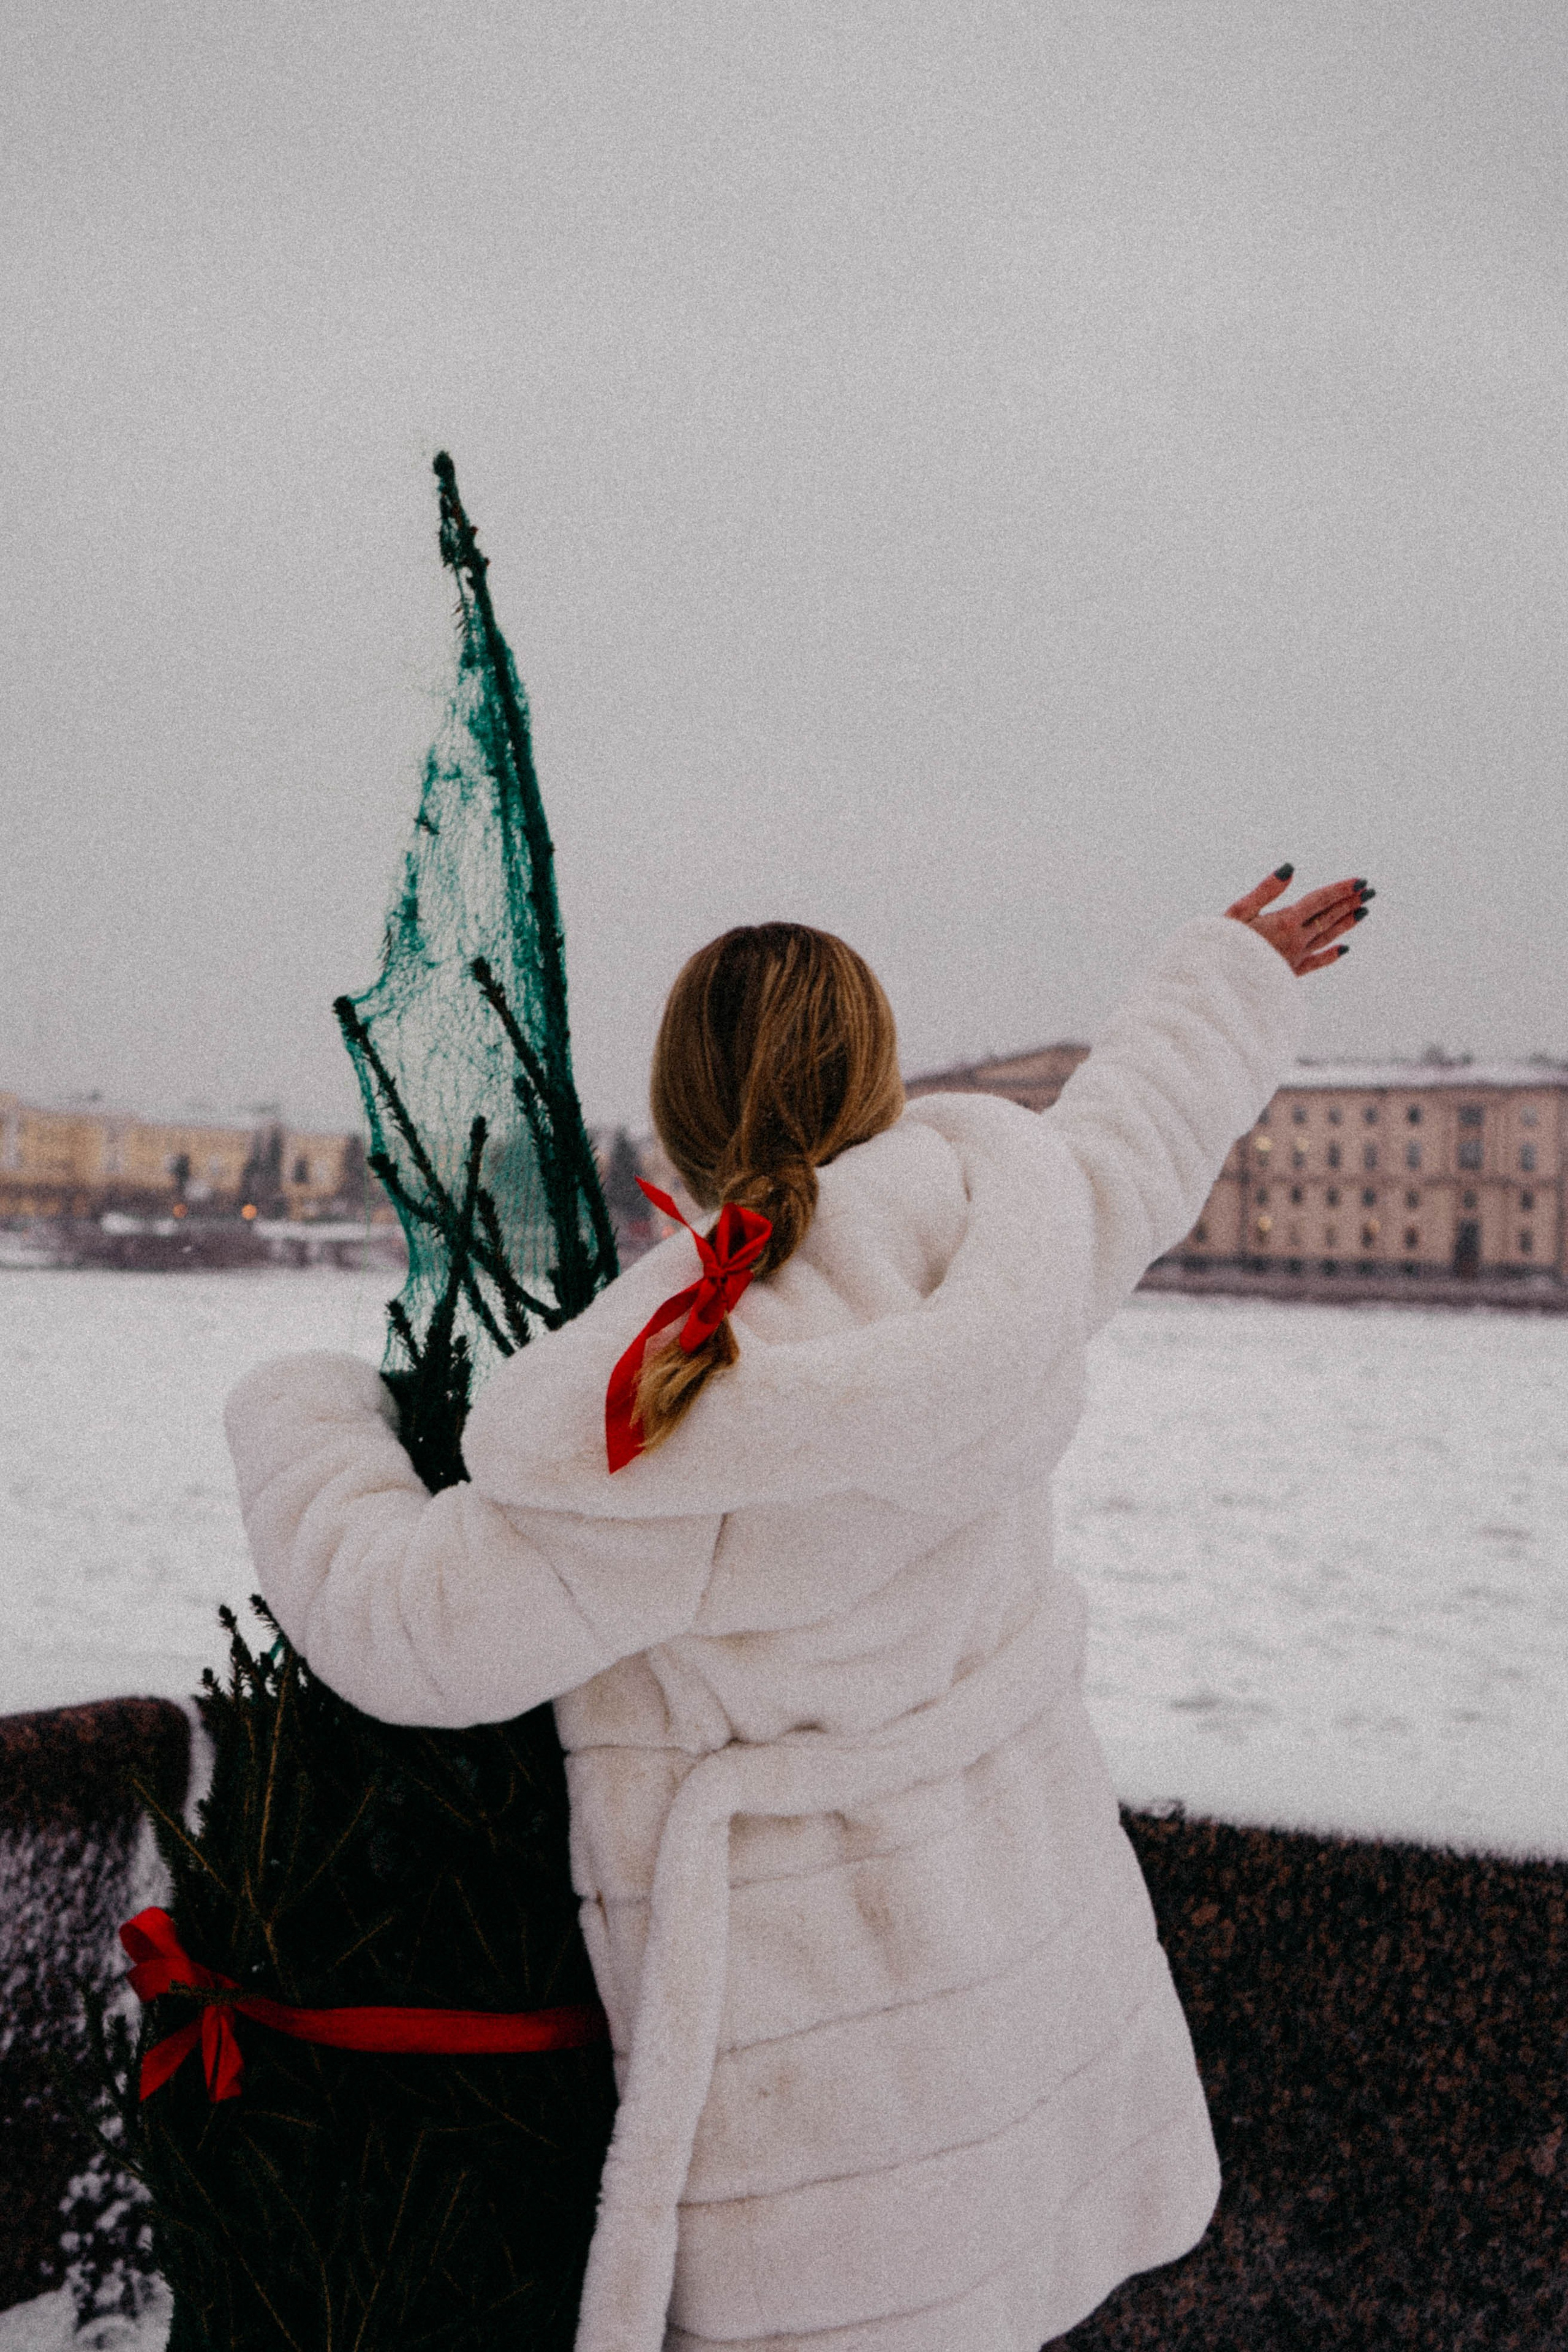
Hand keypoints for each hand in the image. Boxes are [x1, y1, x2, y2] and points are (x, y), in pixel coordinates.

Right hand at [1224, 866, 1371, 975]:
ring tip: (1363, 911)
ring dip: (1346, 923)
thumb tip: (1290, 868)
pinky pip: (1316, 963)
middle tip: (1369, 891)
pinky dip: (1331, 955)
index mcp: (1284, 922)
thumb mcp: (1237, 912)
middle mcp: (1296, 940)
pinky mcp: (1289, 973)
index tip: (1360, 881)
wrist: (1218, 985)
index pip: (1320, 900)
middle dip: (1350, 902)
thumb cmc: (1220, 945)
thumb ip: (1265, 891)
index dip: (1341, 890)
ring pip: (1327, 937)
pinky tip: (1344, 950)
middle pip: (1328, 917)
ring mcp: (1295, 957)